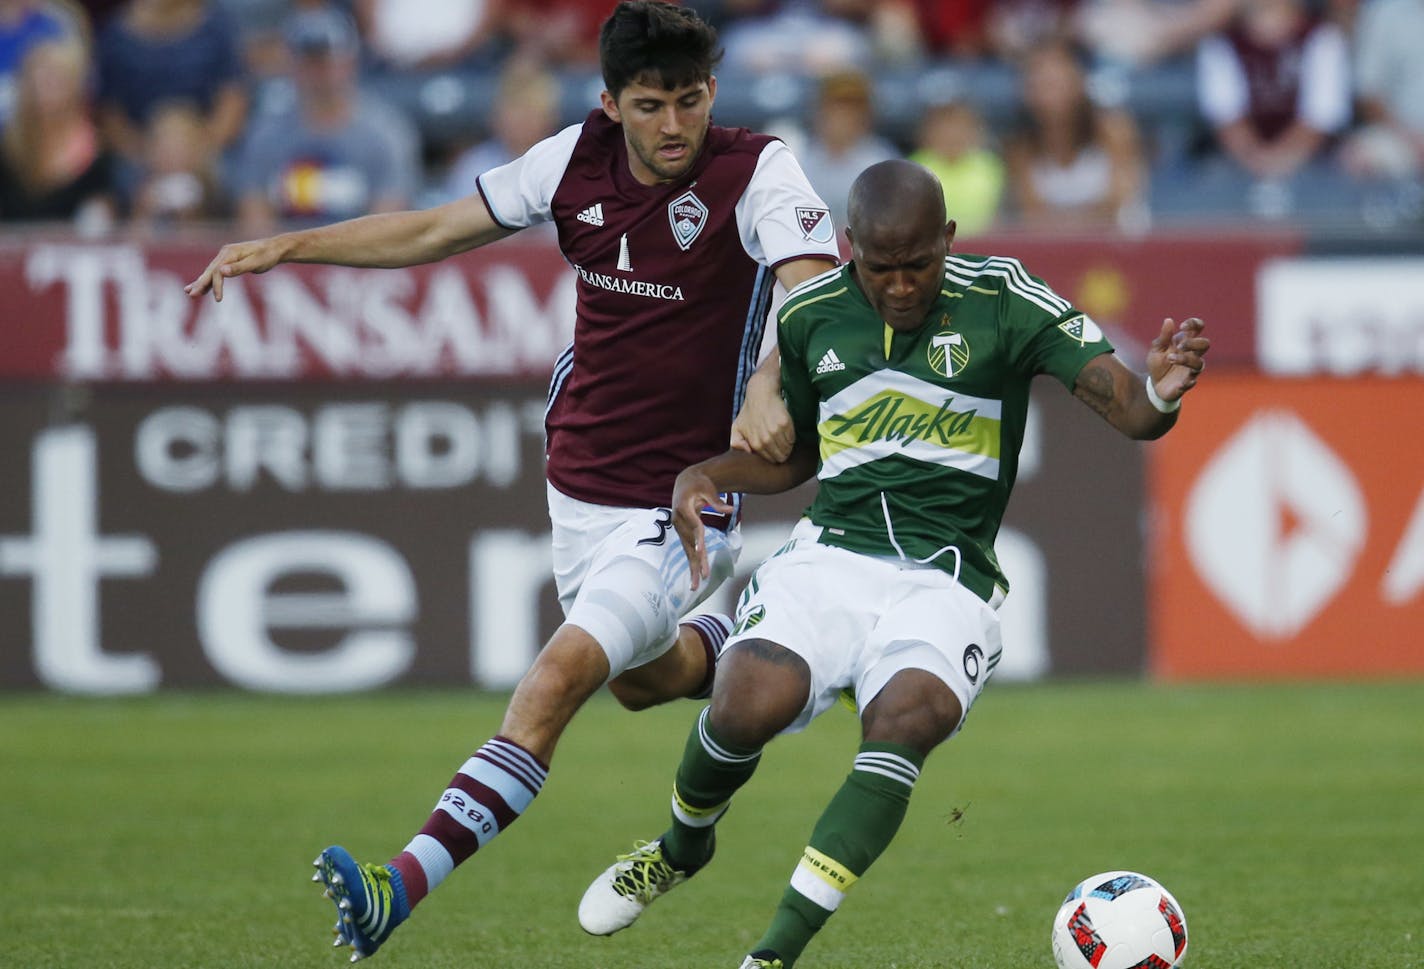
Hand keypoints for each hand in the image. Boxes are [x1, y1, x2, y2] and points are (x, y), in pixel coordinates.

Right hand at [184, 236, 286, 301]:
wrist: (274, 248)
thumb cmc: (267, 256)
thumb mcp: (255, 263)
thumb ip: (238, 268)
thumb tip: (221, 271)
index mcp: (230, 253)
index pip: (218, 271)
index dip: (216, 286)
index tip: (218, 299)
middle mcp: (224, 253)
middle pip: (210, 271)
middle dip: (200, 283)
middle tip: (190, 295)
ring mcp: (225, 257)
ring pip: (210, 272)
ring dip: (201, 282)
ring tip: (189, 292)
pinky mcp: (228, 261)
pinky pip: (216, 272)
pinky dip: (209, 280)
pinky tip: (202, 287)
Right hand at [671, 466, 733, 591]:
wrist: (684, 481)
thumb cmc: (698, 483)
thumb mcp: (708, 487)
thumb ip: (717, 500)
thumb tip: (730, 509)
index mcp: (684, 507)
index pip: (693, 525)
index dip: (697, 538)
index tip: (701, 551)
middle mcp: (679, 519)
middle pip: (690, 542)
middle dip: (696, 560)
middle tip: (703, 576)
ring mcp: (679, 527)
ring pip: (687, 549)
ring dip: (692, 566)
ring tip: (696, 585)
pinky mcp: (681, 531)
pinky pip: (687, 548)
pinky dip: (691, 561)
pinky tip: (695, 574)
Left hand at [731, 369, 794, 461]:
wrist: (760, 393)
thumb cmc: (749, 412)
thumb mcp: (736, 428)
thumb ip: (736, 443)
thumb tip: (746, 452)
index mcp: (755, 443)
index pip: (771, 460)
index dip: (774, 456)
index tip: (773, 449)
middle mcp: (765, 439)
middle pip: (781, 457)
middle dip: (782, 453)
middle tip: (779, 444)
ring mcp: (776, 431)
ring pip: (788, 449)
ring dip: (787, 445)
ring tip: (782, 437)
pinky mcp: (785, 423)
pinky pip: (793, 438)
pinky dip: (791, 436)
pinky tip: (785, 430)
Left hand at [1147, 317, 1209, 401]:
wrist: (1153, 384)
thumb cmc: (1158, 363)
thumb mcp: (1157, 348)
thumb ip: (1164, 336)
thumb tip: (1168, 320)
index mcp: (1185, 342)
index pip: (1198, 328)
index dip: (1194, 324)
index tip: (1182, 326)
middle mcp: (1192, 354)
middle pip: (1205, 344)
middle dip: (1194, 343)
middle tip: (1180, 346)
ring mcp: (1191, 369)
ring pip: (1199, 363)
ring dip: (1185, 360)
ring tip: (1170, 359)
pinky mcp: (1187, 383)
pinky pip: (1192, 381)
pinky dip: (1189, 381)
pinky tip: (1183, 382)